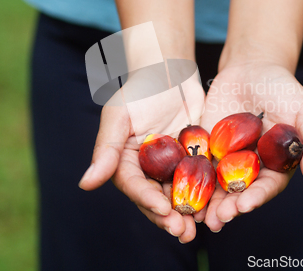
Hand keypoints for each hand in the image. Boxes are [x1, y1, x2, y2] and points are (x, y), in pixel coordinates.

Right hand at [78, 70, 204, 243]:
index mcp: (126, 162)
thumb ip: (105, 150)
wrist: (169, 70)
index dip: (147, 201)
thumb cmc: (139, 88)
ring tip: (200, 226)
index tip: (163, 209)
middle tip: (183, 232)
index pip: (135, 186)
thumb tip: (85, 185)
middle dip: (169, 217)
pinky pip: (200, 178)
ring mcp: (172, 164)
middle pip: (157, 198)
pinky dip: (207, 193)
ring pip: (179, 194)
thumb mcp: (118, 115)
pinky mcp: (193, 157)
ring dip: (188, 212)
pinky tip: (217, 203)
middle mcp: (148, 168)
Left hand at [195, 62, 302, 231]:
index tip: (244, 206)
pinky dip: (189, 179)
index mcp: (276, 164)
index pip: (267, 187)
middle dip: (229, 207)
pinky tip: (179, 190)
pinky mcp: (206, 146)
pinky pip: (197, 165)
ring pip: (216, 185)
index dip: (256, 198)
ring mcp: (227, 158)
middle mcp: (251, 166)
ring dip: (208, 203)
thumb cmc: (283, 88)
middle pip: (239, 192)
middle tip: (218, 219)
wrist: (251, 67)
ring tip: (198, 216)